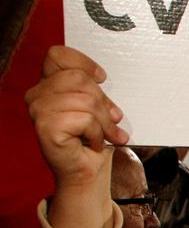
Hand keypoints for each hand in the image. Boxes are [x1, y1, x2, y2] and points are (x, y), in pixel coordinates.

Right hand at [24, 46, 128, 189]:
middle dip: (103, 102)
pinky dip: (97, 134)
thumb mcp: (96, 108)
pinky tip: (92, 143)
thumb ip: (93, 91)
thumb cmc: (91, 139)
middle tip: (112, 121)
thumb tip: (101, 81)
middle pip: (79, 79)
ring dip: (104, 122)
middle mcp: (37, 95)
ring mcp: (39, 111)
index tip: (102, 78)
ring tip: (104, 135)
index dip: (83, 63)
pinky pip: (85, 119)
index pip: (57, 55)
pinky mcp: (46, 127)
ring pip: (86, 100)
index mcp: (47, 85)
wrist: (87, 171)